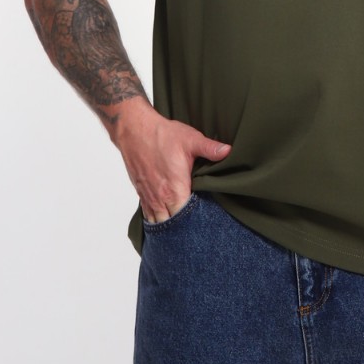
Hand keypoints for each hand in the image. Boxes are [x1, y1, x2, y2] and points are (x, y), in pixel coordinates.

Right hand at [110, 98, 230, 222]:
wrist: (134, 130)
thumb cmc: (162, 135)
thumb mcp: (191, 139)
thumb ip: (210, 148)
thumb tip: (229, 151)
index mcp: (175, 188)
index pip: (186, 218)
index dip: (196, 224)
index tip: (206, 224)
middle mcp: (160, 197)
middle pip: (172, 225)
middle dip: (184, 230)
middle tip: (197, 232)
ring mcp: (149, 197)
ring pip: (159, 222)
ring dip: (169, 228)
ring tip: (182, 233)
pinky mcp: (141, 193)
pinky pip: (148, 216)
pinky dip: (157, 220)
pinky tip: (166, 222)